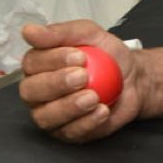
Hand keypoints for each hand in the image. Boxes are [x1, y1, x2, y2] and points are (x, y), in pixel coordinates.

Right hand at [18, 20, 142, 142]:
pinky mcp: (68, 131)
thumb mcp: (90, 34)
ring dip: (69, 107)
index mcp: (38, 66)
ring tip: (93, 96)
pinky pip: (70, 132)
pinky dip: (87, 123)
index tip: (80, 56)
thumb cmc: (107, 56)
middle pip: (31, 92)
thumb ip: (61, 32)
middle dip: (56, 84)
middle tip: (83, 76)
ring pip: (46, 117)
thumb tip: (28, 31)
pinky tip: (102, 110)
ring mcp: (50, 114)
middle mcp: (38, 91)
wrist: (133, 78)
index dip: (53, 60)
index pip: (32, 64)